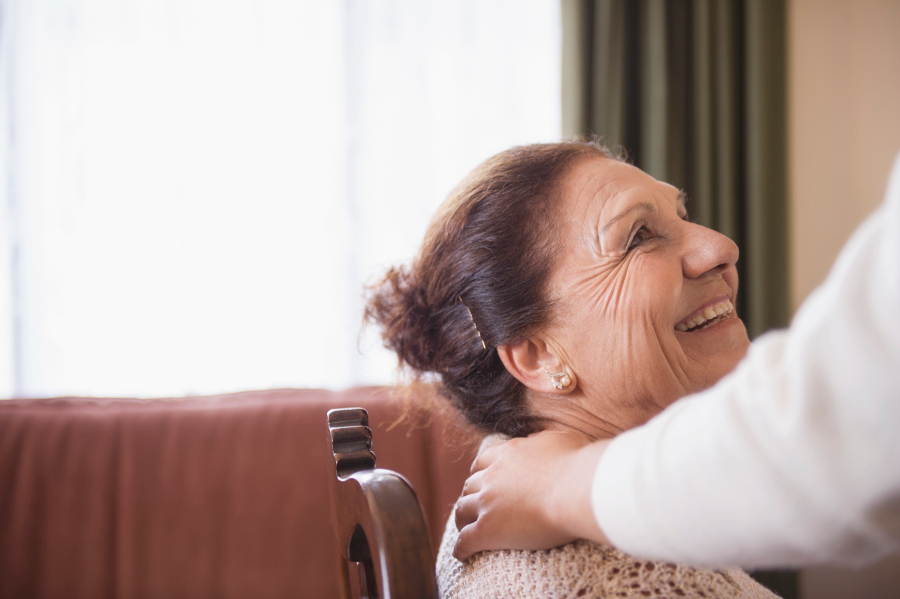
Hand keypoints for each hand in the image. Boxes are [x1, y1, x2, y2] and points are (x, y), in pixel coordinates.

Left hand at [453, 430, 612, 560]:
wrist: (576, 491)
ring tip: (464, 528)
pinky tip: (462, 554)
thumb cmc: (577, 466)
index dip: (480, 473)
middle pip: (470, 485)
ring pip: (462, 510)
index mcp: (507, 454)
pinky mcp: (488, 529)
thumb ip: (543, 439)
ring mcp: (487, 502)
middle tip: (475, 506)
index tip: (482, 481)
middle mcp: (492, 476)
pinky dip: (461, 548)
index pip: (483, 462)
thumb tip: (533, 439)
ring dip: (461, 519)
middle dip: (470, 495)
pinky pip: (466, 540)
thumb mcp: (561, 440)